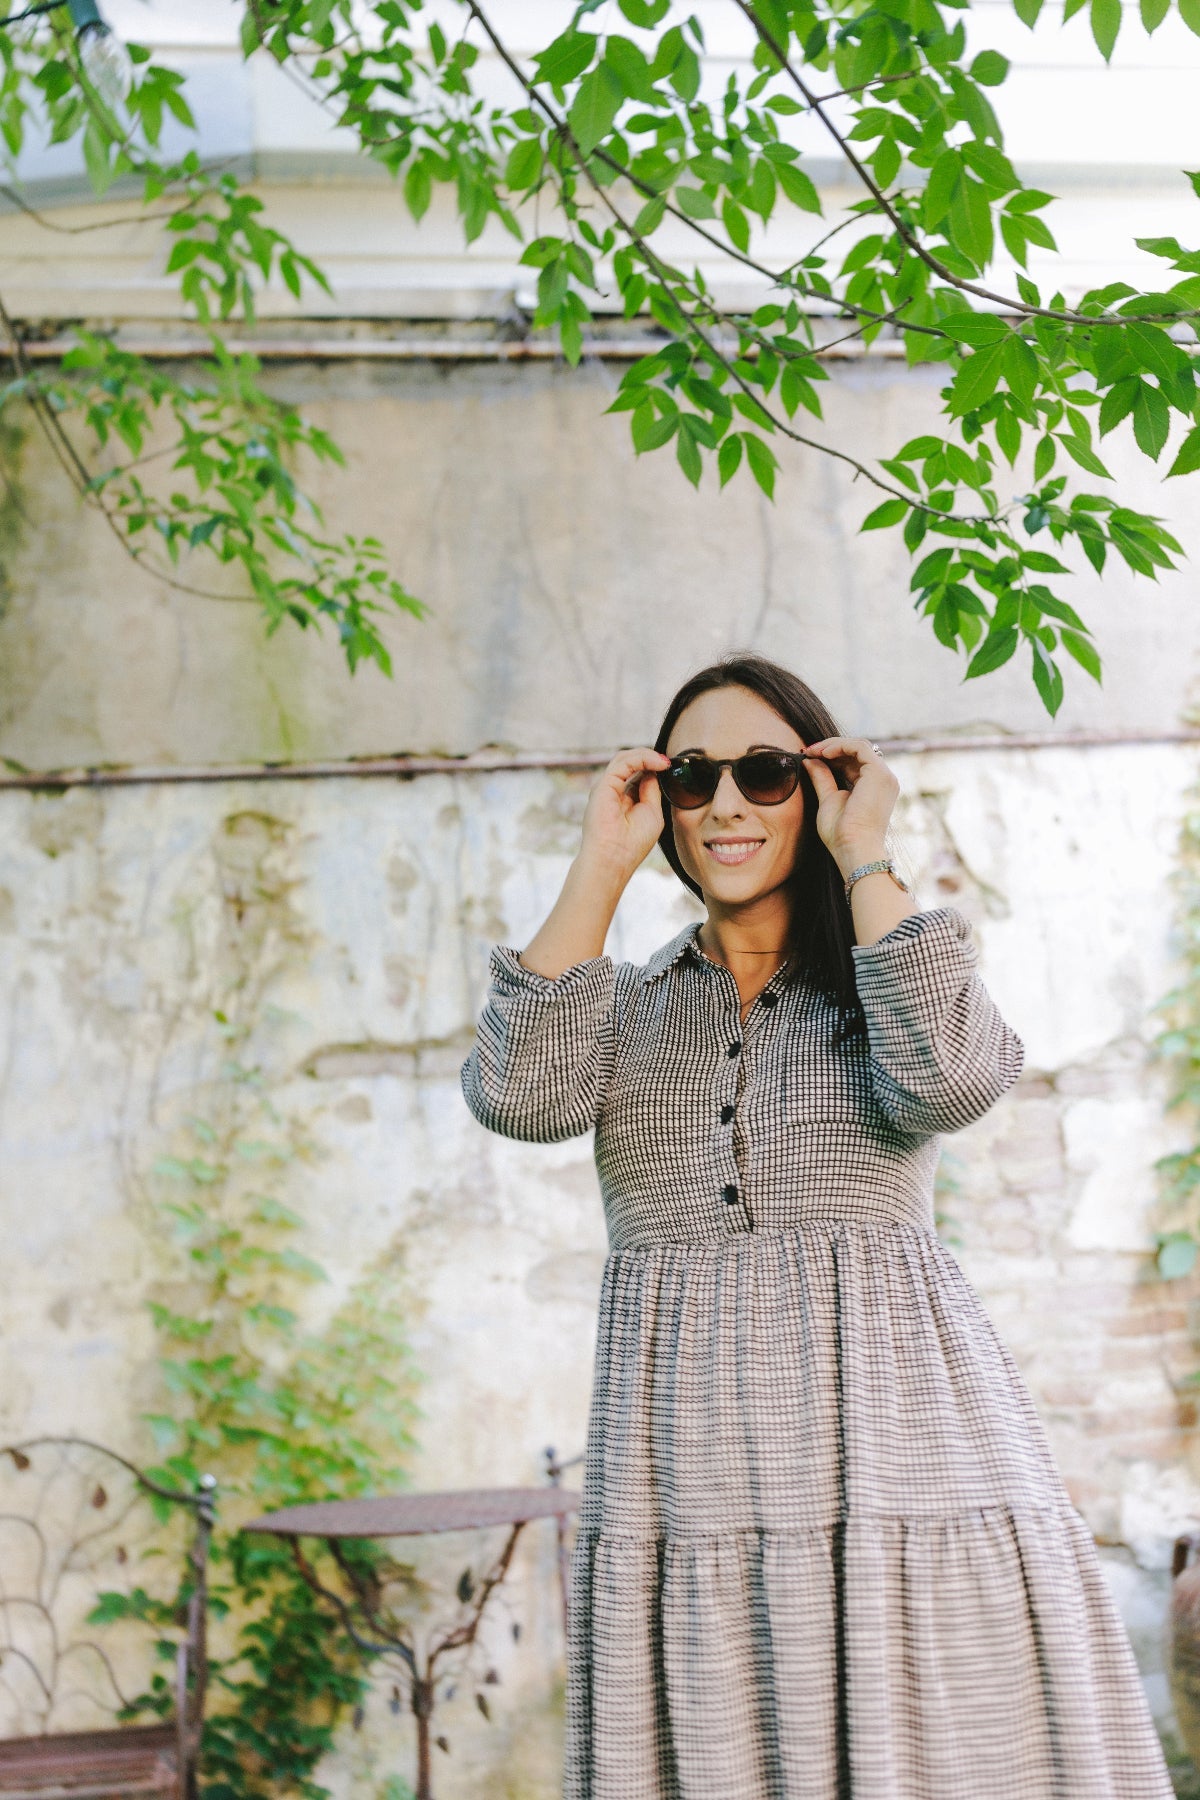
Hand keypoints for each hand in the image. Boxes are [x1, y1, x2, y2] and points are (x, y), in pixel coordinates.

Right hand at [577, 746, 672, 884]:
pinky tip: (658, 764)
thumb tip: (655, 771)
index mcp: (624, 798)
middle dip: (651, 758)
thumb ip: (652, 791)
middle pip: (631, 762)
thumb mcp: (652, 812)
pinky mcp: (603, 785)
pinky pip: (623, 762)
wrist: (615, 858)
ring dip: (648, 756)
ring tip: (664, 762)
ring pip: (626, 758)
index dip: (655, 766)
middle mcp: (613, 790)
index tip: (672, 767)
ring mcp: (607, 787)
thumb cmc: (632, 843)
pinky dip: (642, 758)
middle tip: (669, 763)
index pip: (639, 773)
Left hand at [802, 736, 898, 876]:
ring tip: (812, 751)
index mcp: (874, 787)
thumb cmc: (841, 834)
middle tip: (807, 751)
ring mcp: (884, 776)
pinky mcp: (879, 773)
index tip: (809, 756)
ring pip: (859, 746)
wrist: (853, 848)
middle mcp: (883, 779)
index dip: (832, 755)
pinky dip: (840, 746)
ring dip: (833, 745)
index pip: (854, 761)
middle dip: (830, 748)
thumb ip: (821, 778)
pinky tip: (822, 752)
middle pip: (857, 752)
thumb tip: (809, 760)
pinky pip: (859, 747)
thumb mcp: (828, 800)